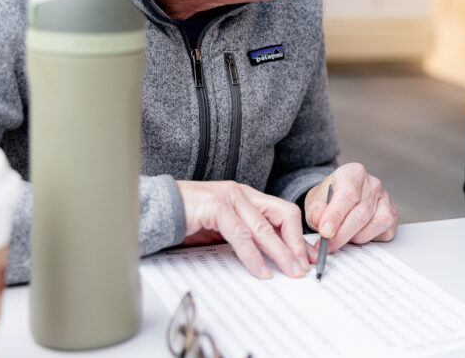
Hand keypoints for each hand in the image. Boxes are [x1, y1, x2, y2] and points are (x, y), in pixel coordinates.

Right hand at [177, 180, 312, 279]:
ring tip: (290, 271)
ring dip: (281, 252)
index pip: (284, 213)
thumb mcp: (224, 229)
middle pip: (283, 216)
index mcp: (248, 196)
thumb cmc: (189, 221)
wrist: (156, 210)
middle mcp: (243, 194)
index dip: (299, 236)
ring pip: (264, 228)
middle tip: (305, 267)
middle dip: (297, 244)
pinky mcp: (216, 208)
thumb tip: (271, 258)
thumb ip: (246, 237)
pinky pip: (240, 235)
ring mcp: (230, 198)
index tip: (308, 257)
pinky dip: (253, 256)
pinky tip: (261, 271)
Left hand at [303, 163, 398, 252]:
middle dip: (343, 234)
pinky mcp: (393, 213)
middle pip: (362, 212)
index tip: (325, 232)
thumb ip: (316, 212)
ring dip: (357, 236)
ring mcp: (385, 198)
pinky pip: (386, 231)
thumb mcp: (314, 202)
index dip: (336, 215)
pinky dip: (371, 238)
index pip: (348, 194)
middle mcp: (372, 184)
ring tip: (344, 235)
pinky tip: (358, 234)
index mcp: (353, 173)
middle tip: (327, 246)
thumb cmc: (327, 199)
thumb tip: (323, 224)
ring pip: (377, 222)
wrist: (337, 200)